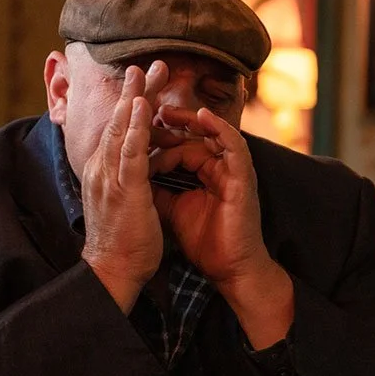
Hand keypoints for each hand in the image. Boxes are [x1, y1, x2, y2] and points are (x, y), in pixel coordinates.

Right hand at [81, 64, 165, 312]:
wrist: (111, 270)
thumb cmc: (122, 242)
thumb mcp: (124, 203)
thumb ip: (130, 180)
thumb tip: (142, 166)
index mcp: (103, 172)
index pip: (117, 132)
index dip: (128, 106)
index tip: (141, 85)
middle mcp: (100, 169)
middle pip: (117, 122)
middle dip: (132, 91)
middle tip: (146, 64)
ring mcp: (109, 177)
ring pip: (122, 129)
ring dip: (135, 97)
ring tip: (146, 71)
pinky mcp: (123, 188)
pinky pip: (130, 151)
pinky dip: (135, 125)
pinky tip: (142, 106)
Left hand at [150, 107, 293, 347]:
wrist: (228, 269)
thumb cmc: (204, 241)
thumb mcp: (170, 208)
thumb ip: (155, 187)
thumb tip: (130, 173)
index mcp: (202, 172)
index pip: (177, 144)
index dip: (156, 136)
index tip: (135, 126)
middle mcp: (218, 166)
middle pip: (194, 133)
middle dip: (171, 119)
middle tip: (150, 106)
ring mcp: (233, 169)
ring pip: (213, 133)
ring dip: (192, 118)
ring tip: (168, 108)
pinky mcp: (244, 176)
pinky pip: (234, 145)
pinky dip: (220, 129)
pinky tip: (203, 117)